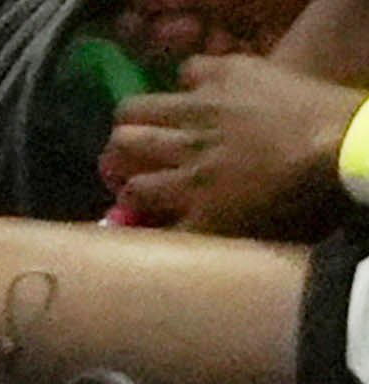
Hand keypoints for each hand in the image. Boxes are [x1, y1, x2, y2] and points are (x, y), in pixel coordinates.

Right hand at [102, 55, 361, 232]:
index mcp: (193, 196)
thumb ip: (199, 231)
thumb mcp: (246, 232)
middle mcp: (186, 154)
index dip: (128, 198)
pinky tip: (202, 91)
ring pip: (136, 109)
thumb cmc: (305, 197)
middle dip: (121, 156)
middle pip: (120, 148)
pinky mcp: (228, 74)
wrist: (347, 145)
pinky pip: (188, 69)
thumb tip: (163, 230)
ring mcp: (203, 110)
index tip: (135, 199)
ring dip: (139, 119)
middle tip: (134, 158)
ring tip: (151, 122)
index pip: (132, 196)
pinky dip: (191, 80)